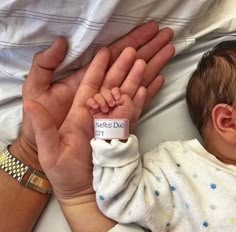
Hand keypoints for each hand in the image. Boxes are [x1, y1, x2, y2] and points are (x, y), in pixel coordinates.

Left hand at [11, 21, 173, 170]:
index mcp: (80, 112)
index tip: (109, 50)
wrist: (78, 189)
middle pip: (114, 83)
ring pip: (127, 94)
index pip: (92, 82)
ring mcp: (112, 121)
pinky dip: (143, 98)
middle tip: (137, 49)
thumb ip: (41, 125)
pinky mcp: (122, 132)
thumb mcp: (47, 148)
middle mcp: (98, 113)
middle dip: (126, 65)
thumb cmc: (60, 171)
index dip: (100, 66)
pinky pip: (135, 111)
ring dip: (138, 77)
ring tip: (149, 61)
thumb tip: (31, 105)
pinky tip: (152, 85)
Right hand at [87, 85, 145, 131]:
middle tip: (112, 104)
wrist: (112, 132)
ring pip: (99, 94)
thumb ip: (127, 96)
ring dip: (103, 100)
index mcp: (120, 99)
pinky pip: (90, 101)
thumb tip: (133, 89)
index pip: (116, 89)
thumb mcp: (130, 107)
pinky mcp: (94, 109)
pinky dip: (93, 103)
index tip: (118, 97)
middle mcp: (111, 101)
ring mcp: (102, 104)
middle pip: (107, 90)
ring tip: (106, 109)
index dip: (116, 91)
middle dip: (109, 95)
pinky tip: (97, 107)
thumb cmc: (122, 123)